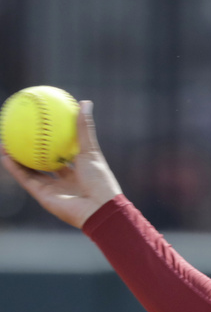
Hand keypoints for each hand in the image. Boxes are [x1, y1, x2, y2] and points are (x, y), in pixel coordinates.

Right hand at [1, 100, 121, 228]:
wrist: (98, 210)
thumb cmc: (99, 180)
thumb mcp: (91, 151)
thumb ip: (84, 128)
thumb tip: (84, 102)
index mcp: (79, 170)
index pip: (64, 153)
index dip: (53, 140)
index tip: (43, 125)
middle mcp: (65, 179)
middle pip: (44, 162)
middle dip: (32, 149)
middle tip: (19, 132)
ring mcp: (53, 188)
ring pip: (31, 171)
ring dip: (17, 158)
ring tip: (4, 141)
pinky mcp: (43, 196)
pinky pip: (26, 179)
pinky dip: (15, 168)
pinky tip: (5, 154)